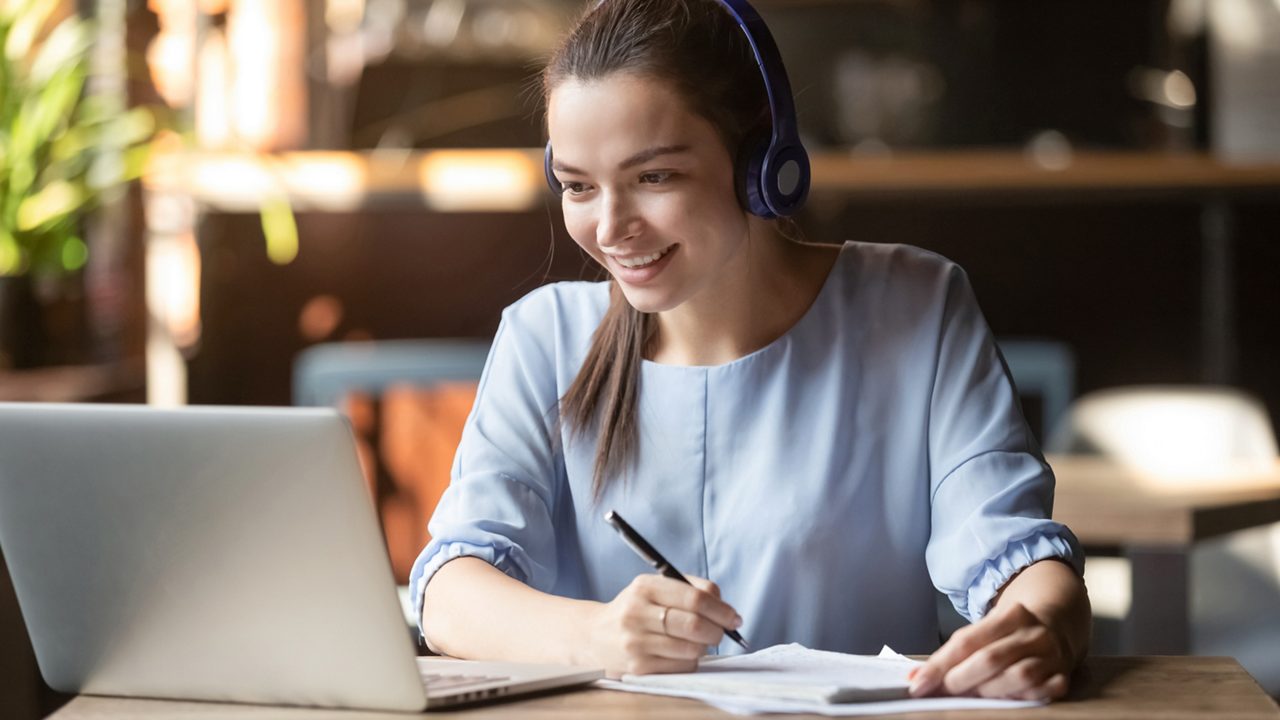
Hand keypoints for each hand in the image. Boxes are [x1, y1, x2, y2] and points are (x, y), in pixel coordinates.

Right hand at [584, 574, 742, 677]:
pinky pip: (682, 666)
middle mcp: (637, 613)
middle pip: (695, 624)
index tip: (734, 617)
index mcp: (644, 587)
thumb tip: (724, 605)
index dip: (721, 609)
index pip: (694, 598)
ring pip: (692, 648)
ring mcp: (636, 642)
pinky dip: (690, 661)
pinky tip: (680, 653)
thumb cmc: (635, 611)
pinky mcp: (638, 668)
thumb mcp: (654, 589)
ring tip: (697, 641)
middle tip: (721, 632)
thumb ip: (689, 589)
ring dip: (704, 647)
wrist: (594, 637)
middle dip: (718, 630)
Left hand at [909, 601, 1072, 700]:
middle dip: (960, 679)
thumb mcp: (985, 630)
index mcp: (1011, 615)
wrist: (1057, 625)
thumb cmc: (1010, 632)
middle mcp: (1033, 633)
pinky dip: (1021, 698)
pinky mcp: (1063, 676)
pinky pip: (1042, 692)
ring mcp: (1052, 655)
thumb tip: (918, 677)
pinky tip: (1006, 699)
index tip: (919, 683)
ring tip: (972, 696)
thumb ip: (954, 652)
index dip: (940, 665)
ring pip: (1018, 677)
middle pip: (990, 659)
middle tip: (943, 692)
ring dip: (989, 691)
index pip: (967, 641)